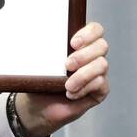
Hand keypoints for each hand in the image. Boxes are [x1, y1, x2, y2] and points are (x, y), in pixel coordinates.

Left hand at [14, 21, 108, 136]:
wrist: (36, 106)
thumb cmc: (38, 80)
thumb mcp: (36, 61)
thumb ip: (41, 46)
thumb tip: (35, 33)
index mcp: (78, 44)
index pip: (95, 30)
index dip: (89, 33)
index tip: (72, 43)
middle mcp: (91, 56)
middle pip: (102, 45)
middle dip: (84, 55)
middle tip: (67, 65)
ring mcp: (97, 73)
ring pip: (102, 65)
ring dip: (83, 74)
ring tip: (67, 84)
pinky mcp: (99, 90)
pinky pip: (100, 84)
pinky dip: (84, 88)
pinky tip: (70, 94)